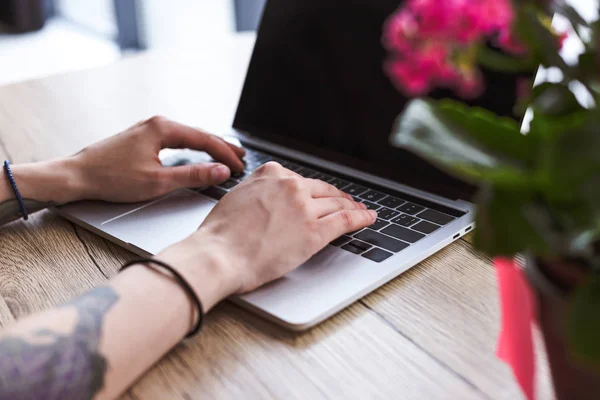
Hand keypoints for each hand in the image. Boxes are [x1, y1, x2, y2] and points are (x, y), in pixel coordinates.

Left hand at [6, 116, 244, 204]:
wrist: (76, 175)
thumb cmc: (111, 178)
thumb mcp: (157, 181)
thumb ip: (193, 176)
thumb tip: (220, 171)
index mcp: (163, 128)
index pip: (205, 139)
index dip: (225, 154)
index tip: (239, 167)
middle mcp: (157, 123)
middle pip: (199, 133)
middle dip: (221, 147)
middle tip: (241, 158)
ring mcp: (148, 129)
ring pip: (188, 136)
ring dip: (208, 146)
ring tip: (225, 155)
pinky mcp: (142, 138)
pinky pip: (176, 139)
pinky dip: (193, 147)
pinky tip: (198, 153)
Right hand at [157, 162, 376, 309]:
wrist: (219, 254)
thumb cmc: (220, 234)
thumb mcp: (236, 197)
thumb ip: (256, 191)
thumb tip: (265, 197)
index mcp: (270, 174)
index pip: (299, 179)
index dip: (312, 189)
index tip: (317, 193)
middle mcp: (290, 186)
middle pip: (321, 190)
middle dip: (335, 197)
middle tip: (344, 201)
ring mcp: (305, 207)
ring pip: (336, 204)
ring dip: (351, 206)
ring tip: (359, 210)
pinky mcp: (315, 231)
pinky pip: (346, 220)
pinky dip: (361, 217)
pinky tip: (369, 217)